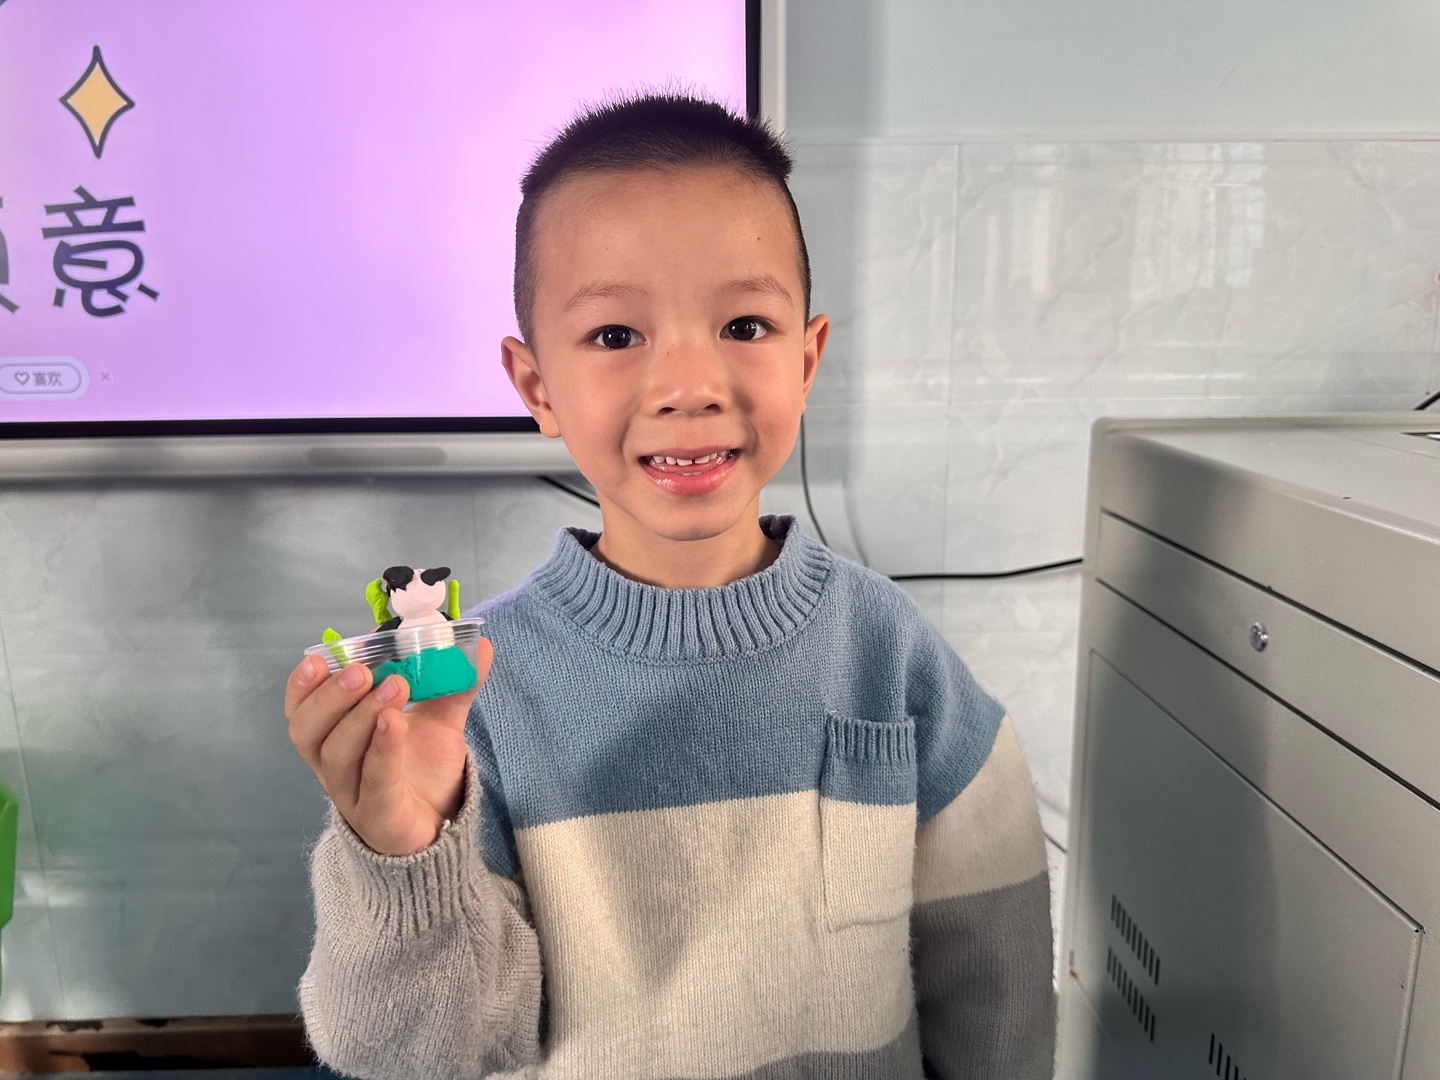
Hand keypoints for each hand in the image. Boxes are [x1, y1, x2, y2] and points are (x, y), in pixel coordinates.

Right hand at [285, 640, 494, 855]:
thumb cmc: (423, 771)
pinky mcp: (379, 819)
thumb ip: (453, 683)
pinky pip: (373, 783)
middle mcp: (334, 767)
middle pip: (309, 733)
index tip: (319, 658)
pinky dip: (382, 750)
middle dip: (331, 696)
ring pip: (336, 756)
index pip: (302, 712)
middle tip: (363, 670)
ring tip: (394, 686)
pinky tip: (395, 723)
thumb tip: (480, 645)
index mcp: (336, 738)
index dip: (303, 686)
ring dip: (359, 716)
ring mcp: (354, 795)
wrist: (440, 827)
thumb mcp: (439, 721)